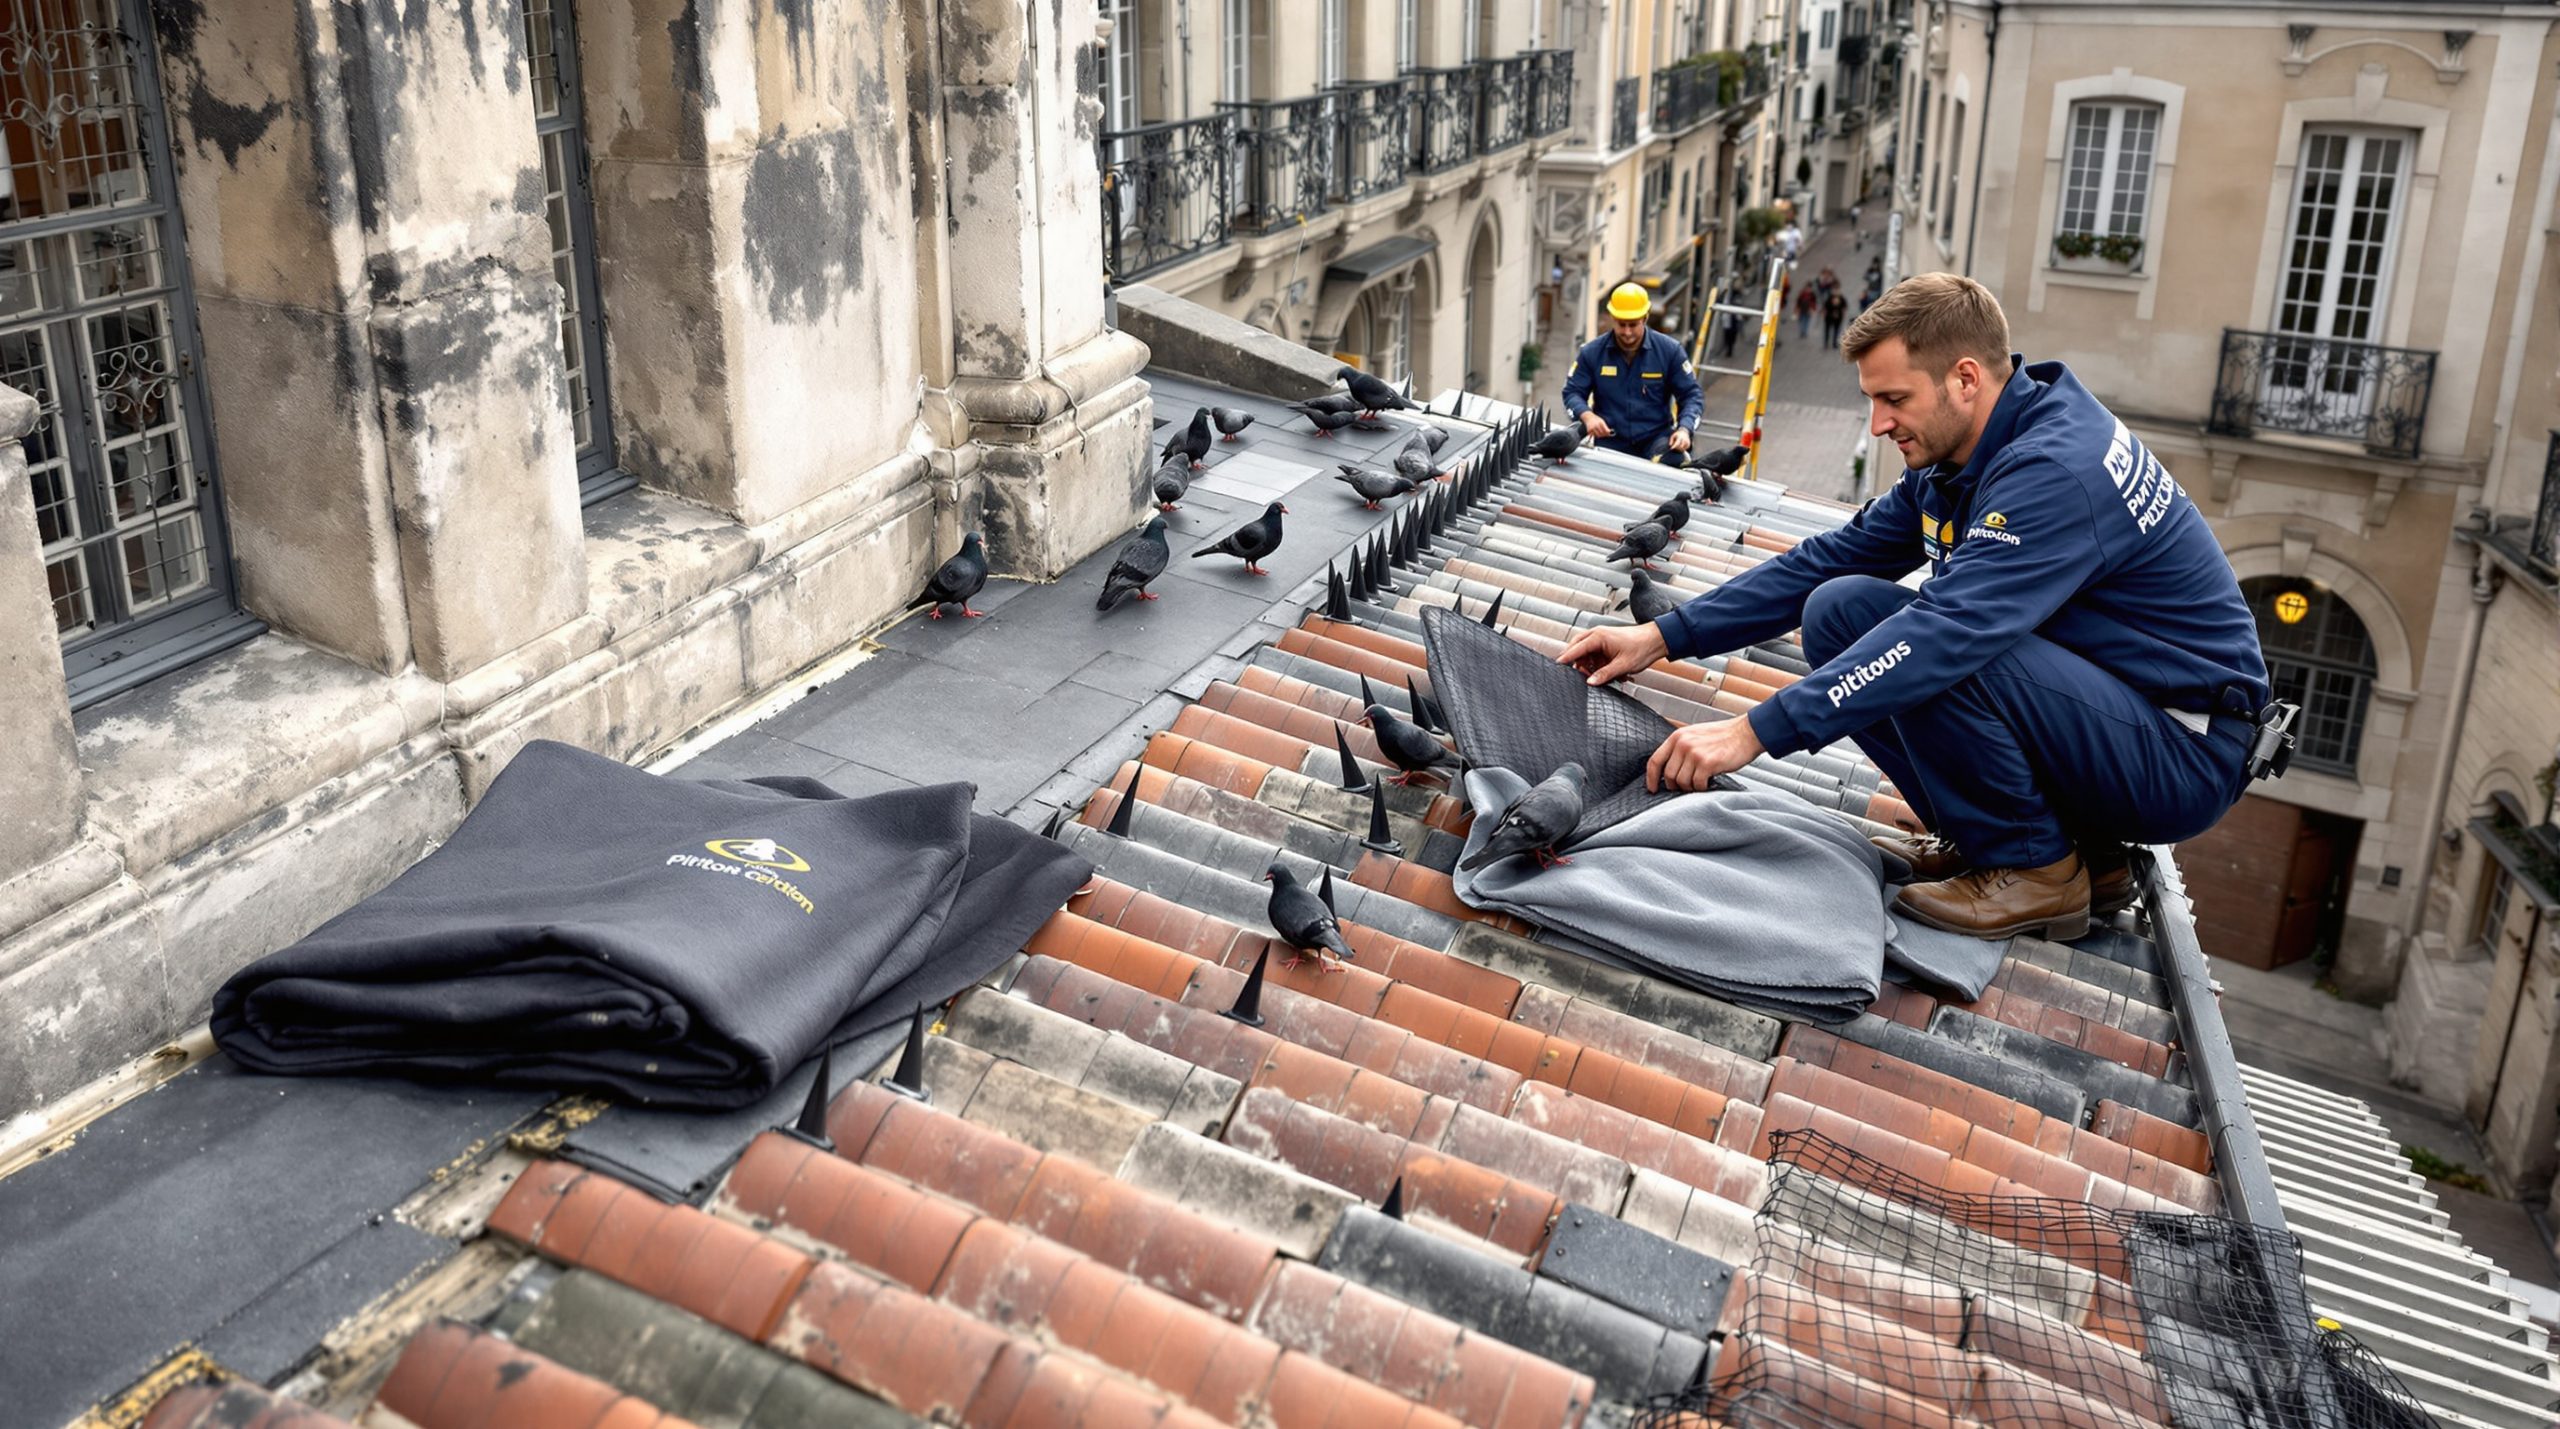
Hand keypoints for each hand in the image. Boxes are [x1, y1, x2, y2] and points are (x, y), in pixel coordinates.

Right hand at [1557, 622, 1665, 685]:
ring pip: (1586, 655)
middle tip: (1582, 677)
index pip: (1576, 648)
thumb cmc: (1642, 648)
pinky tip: (1610, 674)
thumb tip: (1590, 682)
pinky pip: (1595, 657)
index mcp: (1598, 637)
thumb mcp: (1622, 665)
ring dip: (1591, 667)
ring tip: (1602, 677)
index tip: (1557, 667)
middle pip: (1577, 649)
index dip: (1565, 659)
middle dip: (1579, 665)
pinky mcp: (1606, 645)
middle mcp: (1597, 636)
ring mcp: (1601, 640)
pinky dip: (1598, 666)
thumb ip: (1604, 674)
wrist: (1657, 640)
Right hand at [1580, 410, 1611, 439]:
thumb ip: (1605, 427)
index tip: (1609, 434)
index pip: (1606, 431)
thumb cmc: (1596, 419)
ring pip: (1598, 435)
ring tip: (1600, 433)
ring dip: (1600, 435)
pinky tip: (1596, 432)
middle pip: (1602, 434)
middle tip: (1605, 434)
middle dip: (1604, 435)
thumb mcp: (1602, 421)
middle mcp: (1596, 426)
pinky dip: (1595, 434)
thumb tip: (1609, 433)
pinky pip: (1594, 435)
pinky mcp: (1589, 431)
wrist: (1588, 417)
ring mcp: (1592, 429)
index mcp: (1600, 423)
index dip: (1608, 433)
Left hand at [1646, 714, 1764, 792]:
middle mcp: (1683, 744)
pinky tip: (1709, 781)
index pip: (1655, 760)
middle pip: (1668, 775)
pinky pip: (1697, 784)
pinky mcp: (1708, 763)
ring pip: (1682, 782)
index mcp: (1677, 737)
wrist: (1746, 733)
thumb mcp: (1695, 735)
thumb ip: (1680, 748)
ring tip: (1700, 782)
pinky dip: (1702, 787)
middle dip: (1675, 786)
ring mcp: (1695, 753)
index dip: (1651, 778)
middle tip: (1686, 786)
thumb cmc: (1722, 736)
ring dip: (1690, 787)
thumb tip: (1669, 770)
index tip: (1653, 788)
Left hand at [1667, 428, 1691, 452]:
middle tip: (1674, 446)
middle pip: (1680, 447)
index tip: (1671, 448)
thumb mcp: (1673, 436)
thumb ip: (1671, 440)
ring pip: (1682, 449)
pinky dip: (1681, 449)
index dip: (1674, 446)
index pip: (1677, 443)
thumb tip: (1670, 445)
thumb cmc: (1677, 435)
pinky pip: (1684, 449)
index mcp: (1680, 437)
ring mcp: (1687, 442)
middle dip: (1676, 448)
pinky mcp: (1688, 444)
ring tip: (1677, 446)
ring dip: (1679, 449)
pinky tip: (1680, 446)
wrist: (1684, 432)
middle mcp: (1684, 440)